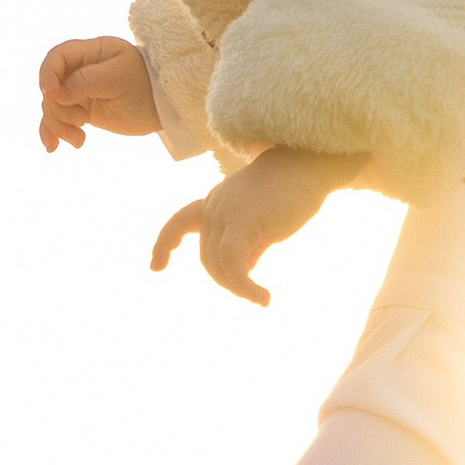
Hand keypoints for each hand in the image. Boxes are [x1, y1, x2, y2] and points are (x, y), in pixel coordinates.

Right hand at [39, 36, 161, 151]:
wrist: (164, 108)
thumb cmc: (146, 86)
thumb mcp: (117, 78)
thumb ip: (85, 81)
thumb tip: (56, 94)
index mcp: (91, 52)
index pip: (58, 57)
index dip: (48, 74)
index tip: (52, 95)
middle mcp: (81, 70)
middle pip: (51, 86)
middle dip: (58, 108)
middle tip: (81, 121)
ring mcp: (80, 91)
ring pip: (53, 106)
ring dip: (59, 125)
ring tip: (79, 140)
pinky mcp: (82, 111)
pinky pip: (58, 120)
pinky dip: (53, 132)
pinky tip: (53, 147)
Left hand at [152, 144, 362, 305]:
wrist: (308, 167)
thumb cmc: (291, 192)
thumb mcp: (261, 220)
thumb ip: (248, 242)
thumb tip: (244, 269)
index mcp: (215, 202)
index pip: (180, 222)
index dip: (165, 243)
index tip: (155, 266)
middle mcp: (214, 207)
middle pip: (207, 258)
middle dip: (227, 281)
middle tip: (253, 293)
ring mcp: (224, 212)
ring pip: (219, 264)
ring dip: (238, 287)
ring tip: (260, 298)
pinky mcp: (241, 221)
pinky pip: (233, 262)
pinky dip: (244, 286)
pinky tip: (262, 298)